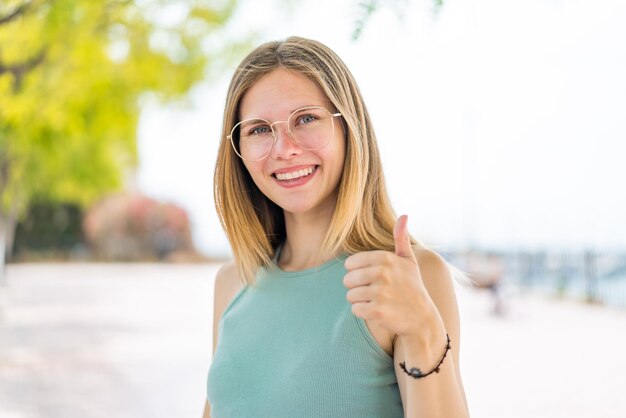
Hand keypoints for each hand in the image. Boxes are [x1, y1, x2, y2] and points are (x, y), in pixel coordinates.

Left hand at [343, 215, 443, 338]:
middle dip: (357, 287)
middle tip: (375, 292)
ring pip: (350, 295)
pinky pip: (355, 309)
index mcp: (385, 258)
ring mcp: (380, 292)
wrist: (423, 318)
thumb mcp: (408, 261)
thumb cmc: (412, 287)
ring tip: (378, 301)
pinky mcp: (377, 311)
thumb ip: (401, 238)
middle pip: (347, 280)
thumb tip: (404, 216)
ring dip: (360, 300)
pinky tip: (378, 311)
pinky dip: (363, 312)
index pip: (350, 263)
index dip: (358, 272)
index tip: (373, 278)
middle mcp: (382, 273)